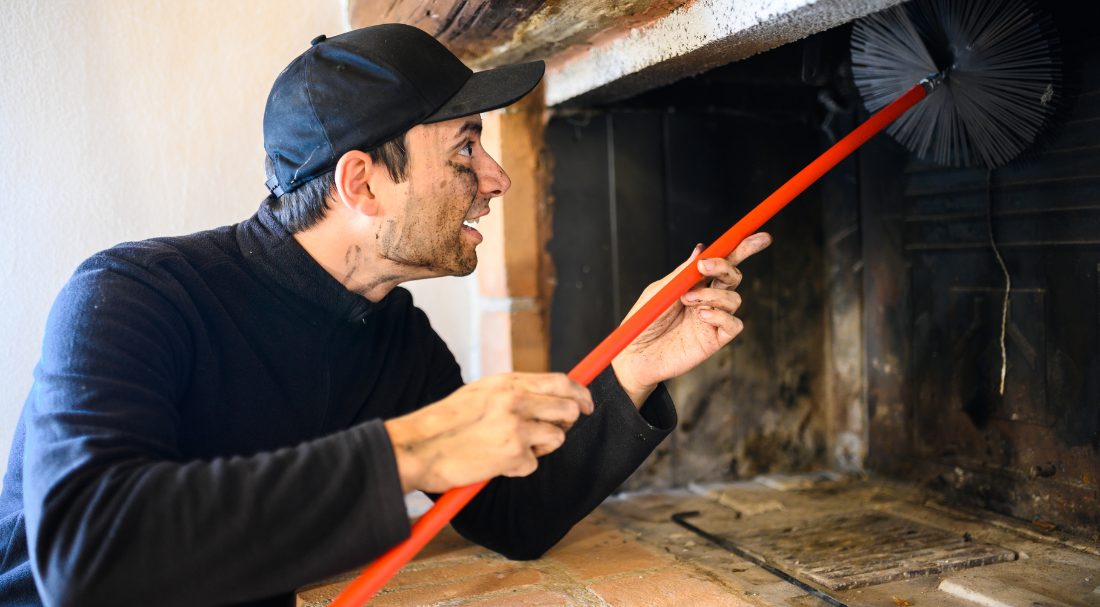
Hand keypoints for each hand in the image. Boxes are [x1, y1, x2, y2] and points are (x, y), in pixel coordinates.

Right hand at [384, 373, 593, 493]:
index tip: (587, 404)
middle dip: (566, 423)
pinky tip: (496, 462)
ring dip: (540, 448)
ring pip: (557, 438)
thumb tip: (548, 394)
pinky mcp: (513, 455)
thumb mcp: (481, 393)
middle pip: (569, 409)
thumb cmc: (447, 422)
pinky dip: (518, 468)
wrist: (419, 447)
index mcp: (508, 383)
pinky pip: (534, 464)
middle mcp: (515, 401)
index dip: (580, 393)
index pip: (560, 381)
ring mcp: (516, 427)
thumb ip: (514, 391)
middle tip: (548, 431)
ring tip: (511, 448)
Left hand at [611, 233, 771, 405]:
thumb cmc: (644, 321)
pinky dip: (721, 315)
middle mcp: (709, 298)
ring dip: (713, 295)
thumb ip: (682, 273)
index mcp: (695, 283)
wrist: (636, 354)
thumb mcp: (660, 291)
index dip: (743, 247)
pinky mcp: (715, 339)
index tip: (760, 237)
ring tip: (687, 301)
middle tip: (704, 268)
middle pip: (734, 276)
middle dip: (725, 266)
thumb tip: (702, 249)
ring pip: (734, 298)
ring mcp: (713, 318)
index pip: (724, 261)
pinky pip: (734, 324)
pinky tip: (702, 316)